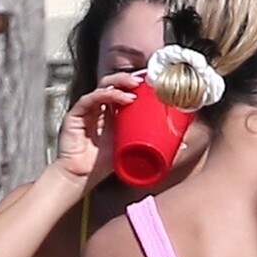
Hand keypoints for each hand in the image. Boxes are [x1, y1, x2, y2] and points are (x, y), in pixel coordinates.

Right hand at [53, 72, 141, 189]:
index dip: (135, 84)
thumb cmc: (102, 164)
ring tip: (134, 86)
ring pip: (102, 87)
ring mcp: (87, 110)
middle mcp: (99, 109)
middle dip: (127, 79)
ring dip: (119, 84)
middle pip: (112, 84)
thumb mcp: (132, 149)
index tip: (151, 83)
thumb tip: (180, 143)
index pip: (122, 91)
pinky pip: (89, 99)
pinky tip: (118, 97)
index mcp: (112, 114)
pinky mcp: (75, 115)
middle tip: (142, 81)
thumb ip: (151, 143)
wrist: (80, 177)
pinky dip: (105, 95)